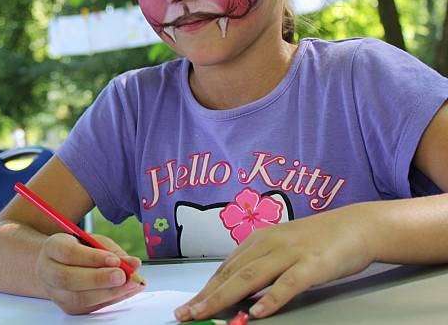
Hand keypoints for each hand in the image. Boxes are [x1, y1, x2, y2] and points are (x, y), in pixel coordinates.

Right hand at [37, 232, 143, 313]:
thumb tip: (133, 263)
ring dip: (109, 292)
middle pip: (68, 278)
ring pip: (79, 298)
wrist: (59, 266)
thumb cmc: (78, 250)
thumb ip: (111, 250)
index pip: (68, 253)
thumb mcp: (92, 241)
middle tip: (122, 276)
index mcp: (52, 248)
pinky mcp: (68, 307)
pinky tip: (127, 291)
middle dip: (99, 279)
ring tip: (131, 284)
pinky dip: (112, 299)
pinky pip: (90, 307)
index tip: (114, 260)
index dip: (92, 258)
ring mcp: (56, 293)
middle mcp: (49, 271)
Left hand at [175, 203, 375, 320]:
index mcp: (258, 241)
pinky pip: (288, 283)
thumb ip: (262, 266)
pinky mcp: (312, 265)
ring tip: (204, 314)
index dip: (205, 288)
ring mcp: (290, 254)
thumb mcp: (283, 249)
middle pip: (231, 274)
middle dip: (205, 296)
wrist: (356, 226)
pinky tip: (256, 312)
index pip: (226, 269)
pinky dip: (271, 298)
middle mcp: (269, 245)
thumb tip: (239, 290)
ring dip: (224, 297)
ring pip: (250, 277)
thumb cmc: (318, 241)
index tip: (187, 305)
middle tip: (185, 314)